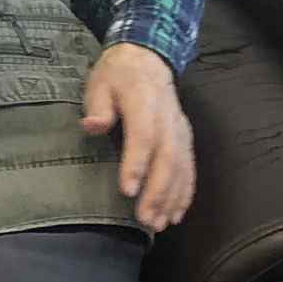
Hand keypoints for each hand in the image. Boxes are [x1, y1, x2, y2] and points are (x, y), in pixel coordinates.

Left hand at [80, 43, 194, 231]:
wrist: (147, 58)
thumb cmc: (116, 75)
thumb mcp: (98, 83)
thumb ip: (97, 106)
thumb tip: (92, 125)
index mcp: (144, 102)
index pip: (143, 136)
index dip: (136, 164)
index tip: (127, 191)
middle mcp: (168, 118)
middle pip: (167, 158)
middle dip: (158, 192)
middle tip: (145, 220)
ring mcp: (180, 128)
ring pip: (182, 166)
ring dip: (172, 198)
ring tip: (159, 224)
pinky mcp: (185, 137)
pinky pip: (190, 167)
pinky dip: (185, 192)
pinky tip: (176, 213)